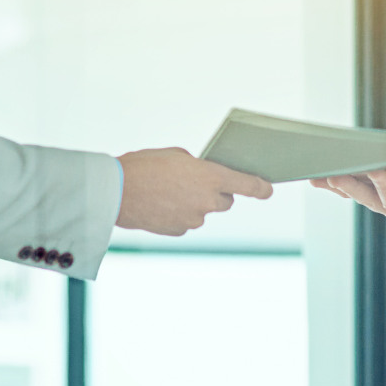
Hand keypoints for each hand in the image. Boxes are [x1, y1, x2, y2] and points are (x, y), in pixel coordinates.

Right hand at [116, 148, 272, 235]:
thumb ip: (198, 166)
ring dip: (194, 203)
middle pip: (225, 201)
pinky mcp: (180, 230)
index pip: (248, 185)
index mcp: (211, 177)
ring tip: (168, 191)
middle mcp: (208, 201)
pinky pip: (186, 221)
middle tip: (195, 183)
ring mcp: (194, 219)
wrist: (116, 192)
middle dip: (216, 193)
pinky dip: (179, 213)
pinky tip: (161, 203)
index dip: (261, 188)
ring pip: (203, 211)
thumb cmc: (144, 166)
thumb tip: (203, 176)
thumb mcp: (176, 155)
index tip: (268, 189)